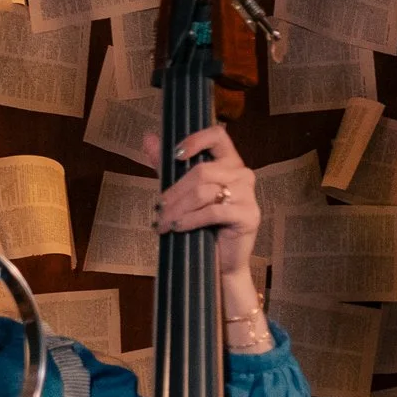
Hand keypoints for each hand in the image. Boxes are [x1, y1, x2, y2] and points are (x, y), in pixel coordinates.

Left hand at [144, 124, 260, 278]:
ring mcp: (247, 194)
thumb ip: (167, 165)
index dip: (196, 140)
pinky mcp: (248, 215)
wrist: (222, 260)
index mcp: (229, 162)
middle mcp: (242, 174)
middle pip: (202, 171)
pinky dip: (190, 220)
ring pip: (204, 192)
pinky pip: (212, 212)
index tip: (175, 155)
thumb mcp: (182, 192)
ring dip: (178, 209)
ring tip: (164, 222)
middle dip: (175, 191)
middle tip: (159, 208)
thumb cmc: (204, 224)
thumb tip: (148, 137)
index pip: (217, 136)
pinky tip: (178, 227)